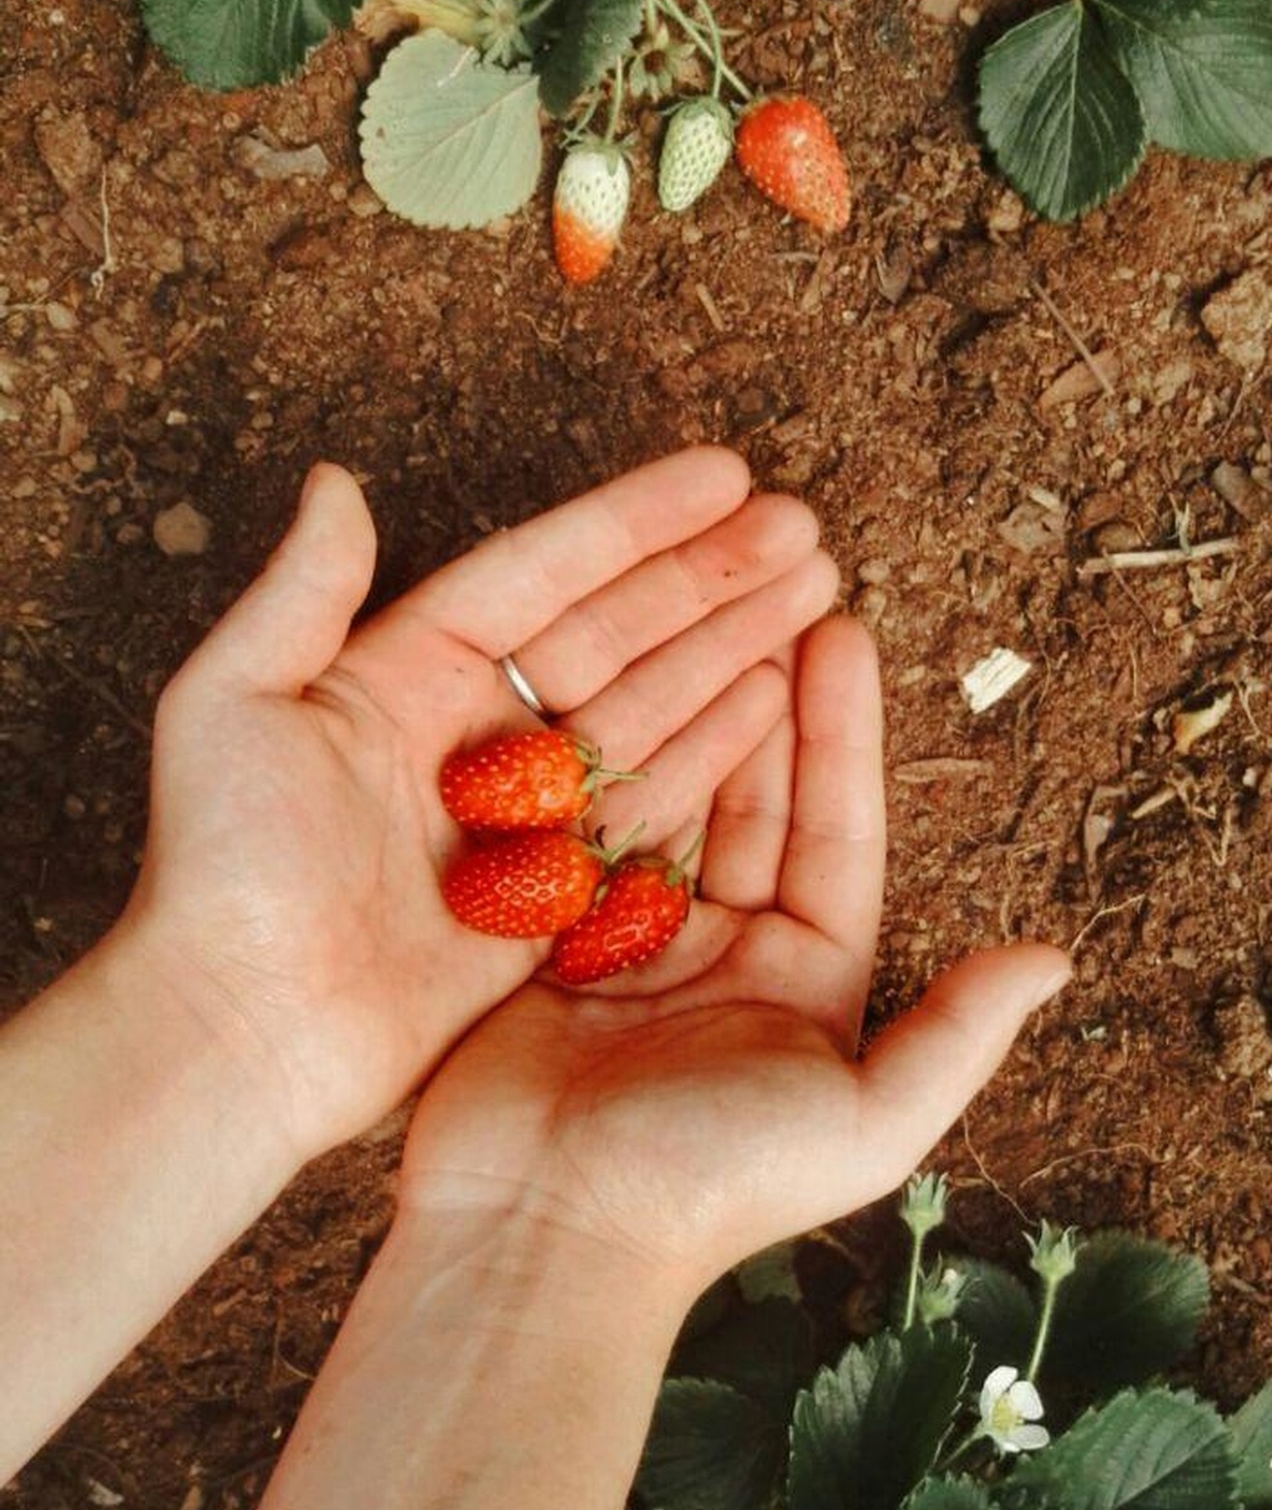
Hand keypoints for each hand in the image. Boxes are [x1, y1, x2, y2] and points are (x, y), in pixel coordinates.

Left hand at [122, 448, 837, 1165]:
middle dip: (711, 578)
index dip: (636, 523)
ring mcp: (521, 813)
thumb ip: (301, 592)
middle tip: (802, 528)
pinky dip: (716, 750)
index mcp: (405, 671)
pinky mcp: (552, 895)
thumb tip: (335, 480)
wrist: (242, 1034)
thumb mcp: (233, 706)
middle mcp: (473, 731)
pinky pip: (650, 806)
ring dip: (730, 646)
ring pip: (648, 705)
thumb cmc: (220, 869)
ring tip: (814, 590)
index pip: (543, 573)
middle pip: (616, 631)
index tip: (725, 475)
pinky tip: (776, 697)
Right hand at [398, 617, 1070, 1311]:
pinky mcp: (547, 935)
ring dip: (687, 707)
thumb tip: (1055, 958)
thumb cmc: (712, 1184)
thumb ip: (958, 1035)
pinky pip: (587, 827)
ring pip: (672, 796)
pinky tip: (606, 678)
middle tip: (767, 590)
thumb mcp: (866, 1120)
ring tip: (698, 608)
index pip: (834, 831)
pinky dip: (600, 757)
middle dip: (765, 695)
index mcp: (807, 981)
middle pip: (754, 798)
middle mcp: (725, 950)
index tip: (843, 631)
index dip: (842, 731)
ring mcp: (631, 938)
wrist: (543, 1234)